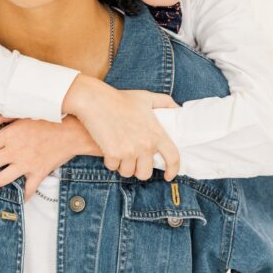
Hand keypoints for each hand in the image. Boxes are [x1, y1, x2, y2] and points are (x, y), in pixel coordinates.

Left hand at [0, 116, 90, 196]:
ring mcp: (26, 165)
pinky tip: (18, 197)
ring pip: (0, 180)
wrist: (71, 131)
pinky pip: (27, 190)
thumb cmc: (46, 119)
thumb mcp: (21, 113)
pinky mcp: (38, 174)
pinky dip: (22, 196)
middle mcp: (15, 151)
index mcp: (9, 135)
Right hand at [63, 76, 182, 181]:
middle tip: (133, 160)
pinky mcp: (114, 154)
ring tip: (119, 152)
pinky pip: (113, 167)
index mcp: (156, 133)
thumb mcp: (146, 97)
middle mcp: (145, 145)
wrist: (95, 100)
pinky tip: (107, 148)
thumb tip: (178, 109)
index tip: (168, 175)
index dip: (173, 170)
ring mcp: (129, 151)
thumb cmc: (120, 98)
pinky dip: (110, 161)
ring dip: (123, 166)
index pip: (173, 158)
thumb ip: (165, 102)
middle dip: (139, 169)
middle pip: (146, 172)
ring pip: (129, 172)